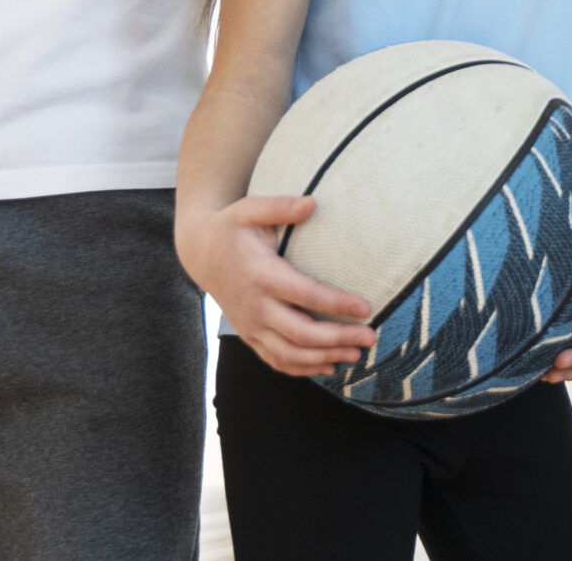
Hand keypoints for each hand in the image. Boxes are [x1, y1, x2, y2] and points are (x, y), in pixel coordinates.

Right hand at [177, 195, 376, 377]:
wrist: (200, 252)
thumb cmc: (232, 228)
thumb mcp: (250, 209)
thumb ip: (281, 206)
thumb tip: (312, 203)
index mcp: (262, 275)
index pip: (305, 295)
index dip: (336, 303)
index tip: (366, 308)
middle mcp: (256, 307)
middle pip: (301, 333)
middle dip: (338, 338)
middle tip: (371, 337)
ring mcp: (251, 326)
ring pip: (290, 354)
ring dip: (324, 358)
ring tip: (357, 355)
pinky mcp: (249, 335)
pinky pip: (276, 360)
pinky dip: (302, 368)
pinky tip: (329, 366)